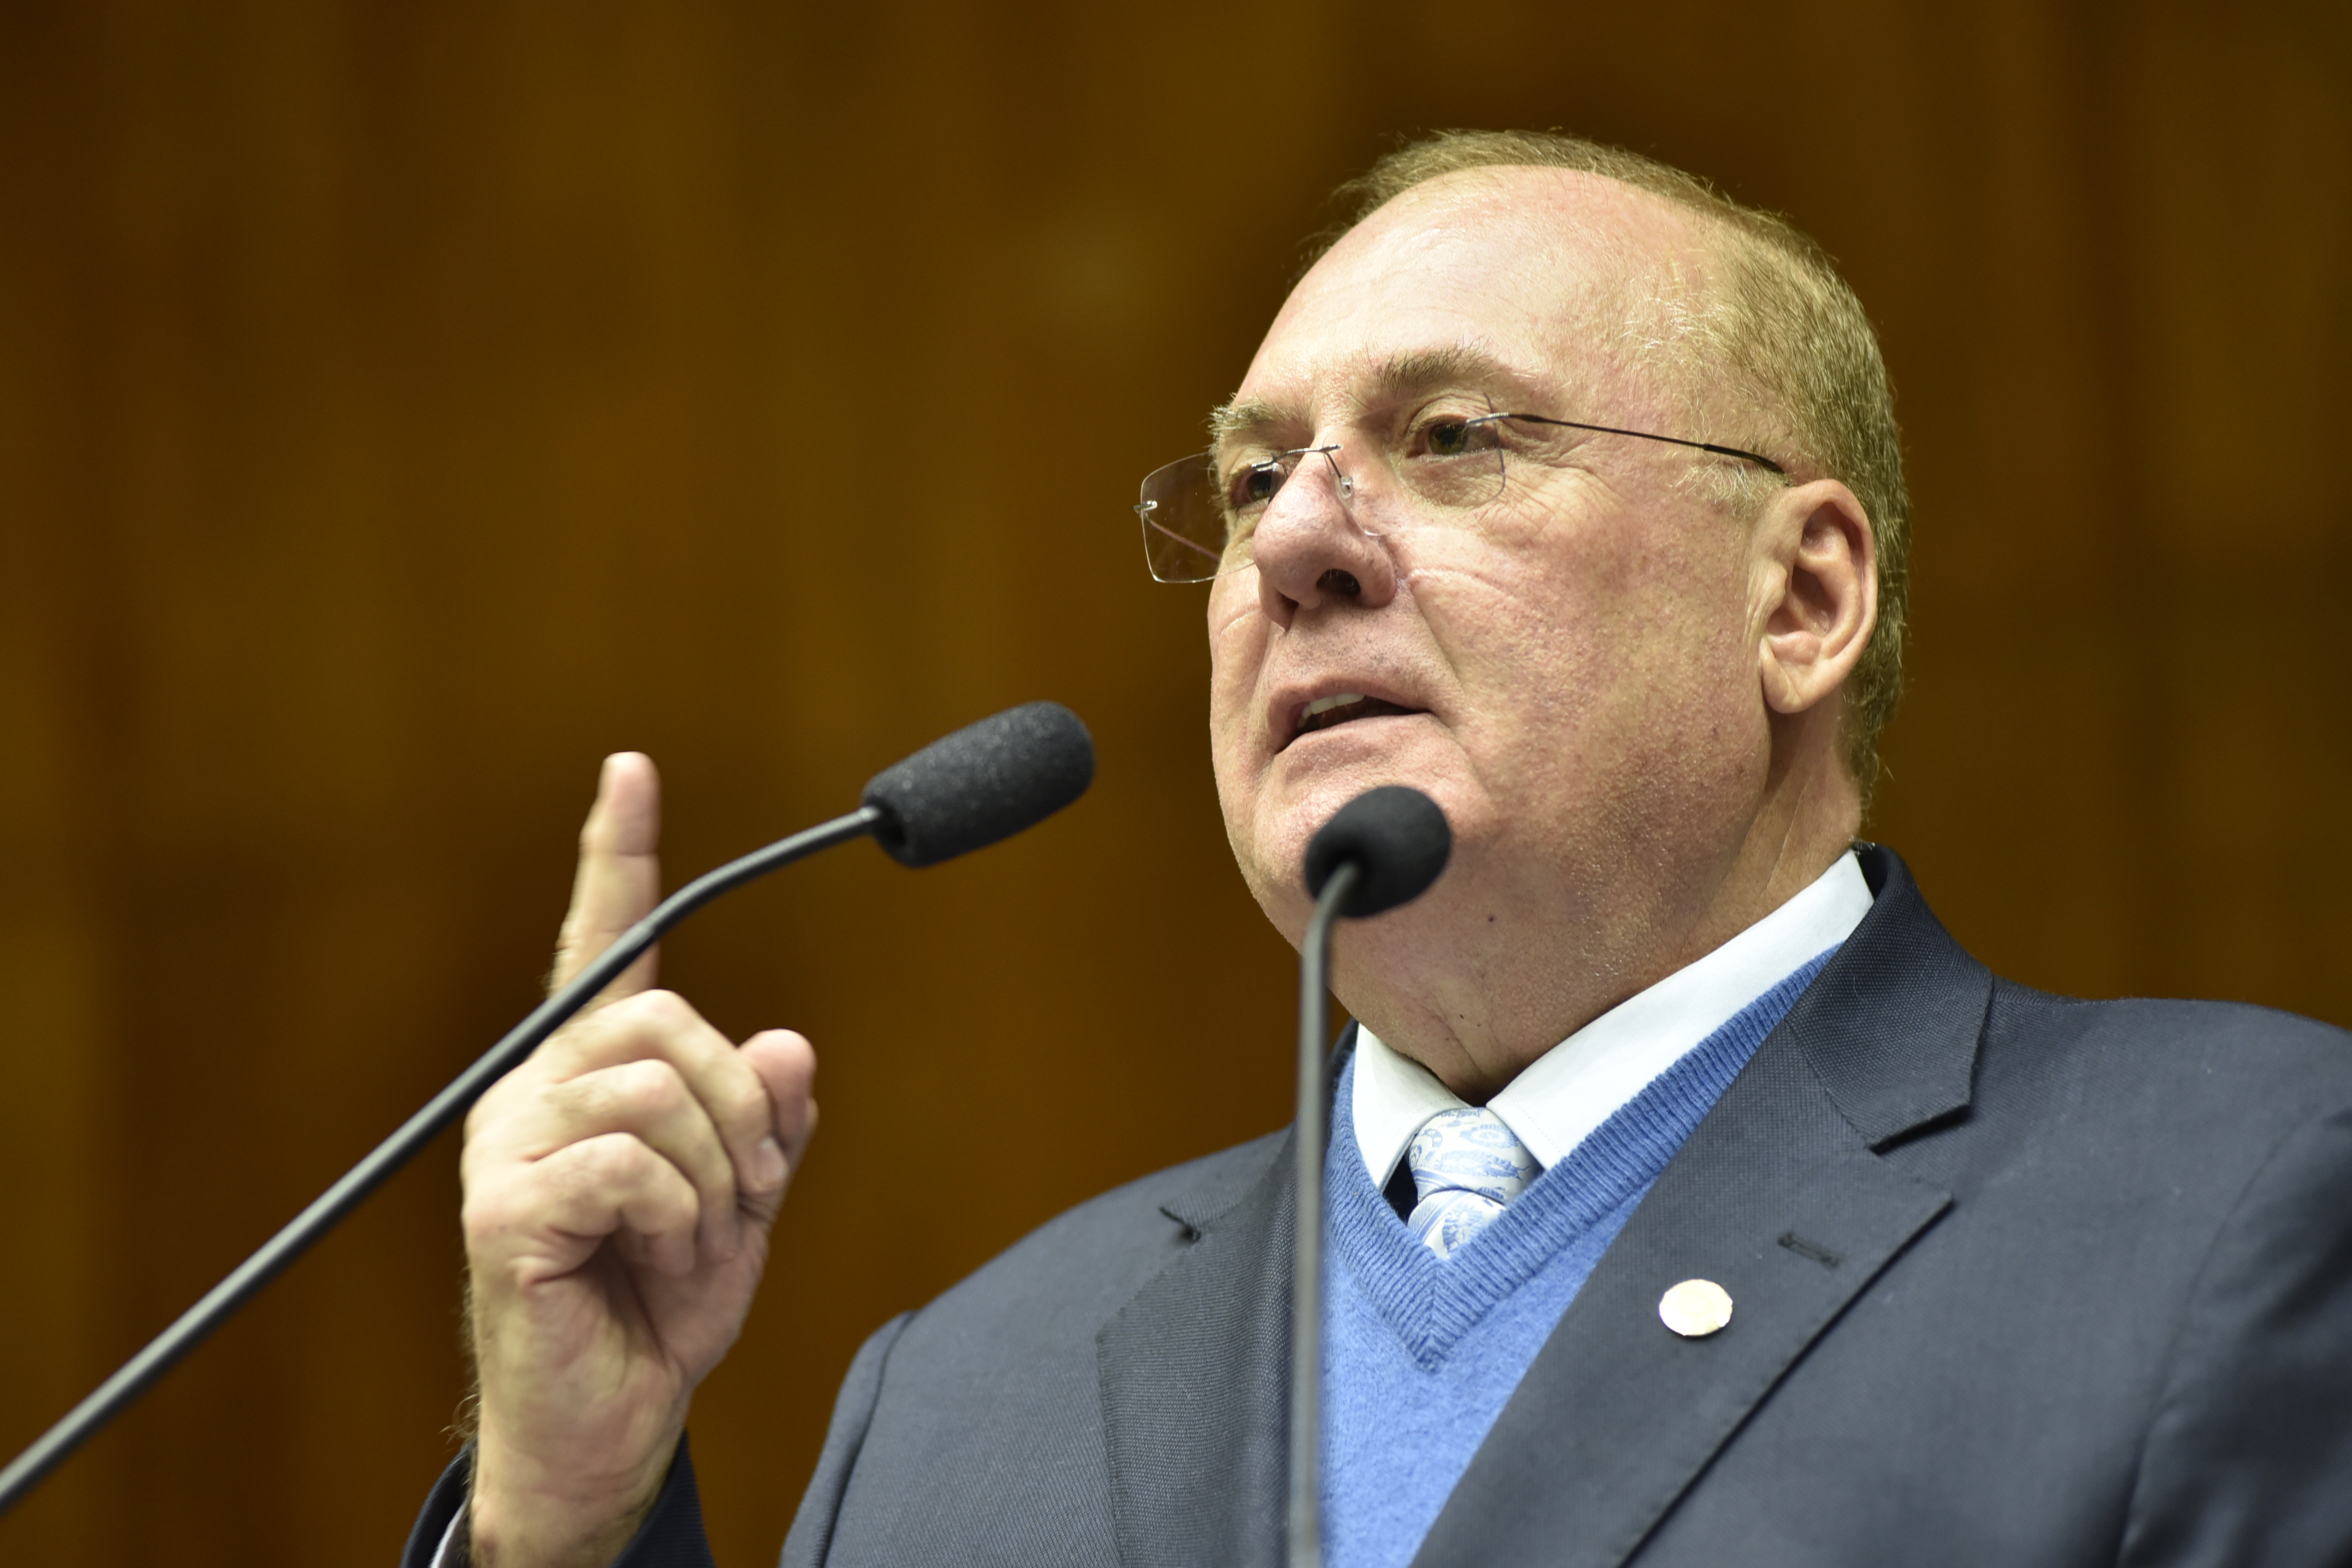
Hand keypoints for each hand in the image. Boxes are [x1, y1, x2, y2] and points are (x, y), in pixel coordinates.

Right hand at [459, 755, 816, 1566]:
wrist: (617, 1411)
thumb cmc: (663, 1296)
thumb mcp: (747, 1193)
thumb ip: (769, 1113)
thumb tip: (787, 1042)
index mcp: (594, 1069)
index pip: (606, 940)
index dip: (618, 853)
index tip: (632, 770)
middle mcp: (539, 1088)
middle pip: (670, 1025)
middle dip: (742, 1113)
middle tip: (746, 1194)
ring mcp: (511, 1145)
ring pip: (660, 1094)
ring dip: (715, 1180)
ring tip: (690, 1239)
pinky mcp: (504, 1208)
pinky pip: (636, 1165)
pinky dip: (680, 1217)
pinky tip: (655, 1259)